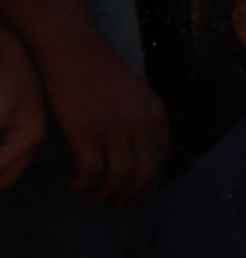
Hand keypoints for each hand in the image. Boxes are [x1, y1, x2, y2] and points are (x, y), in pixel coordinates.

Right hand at [13, 15, 156, 213]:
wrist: (73, 52)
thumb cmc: (99, 72)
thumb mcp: (135, 96)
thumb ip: (141, 120)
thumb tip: (138, 150)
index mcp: (157, 115)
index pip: (161, 157)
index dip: (150, 179)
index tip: (138, 189)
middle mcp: (142, 125)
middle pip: (145, 173)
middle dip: (132, 195)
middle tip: (117, 204)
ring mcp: (115, 130)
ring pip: (120, 177)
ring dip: (106, 195)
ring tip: (94, 200)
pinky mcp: (86, 134)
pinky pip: (91, 173)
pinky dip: (81, 186)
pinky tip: (71, 188)